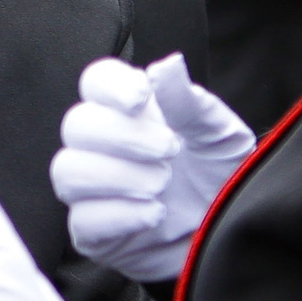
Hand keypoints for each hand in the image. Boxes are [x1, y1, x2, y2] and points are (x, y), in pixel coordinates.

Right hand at [48, 53, 253, 282]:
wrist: (233, 235)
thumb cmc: (222, 180)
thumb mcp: (218, 136)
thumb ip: (190, 102)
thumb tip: (167, 64)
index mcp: (130, 112)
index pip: (96, 82)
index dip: (110, 86)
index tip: (141, 98)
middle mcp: (103, 147)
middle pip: (76, 125)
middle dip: (122, 136)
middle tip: (169, 150)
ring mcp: (93, 192)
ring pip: (68, 171)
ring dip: (116, 175)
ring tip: (161, 185)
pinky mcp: (93, 234)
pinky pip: (83, 220)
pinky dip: (120, 214)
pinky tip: (155, 214)